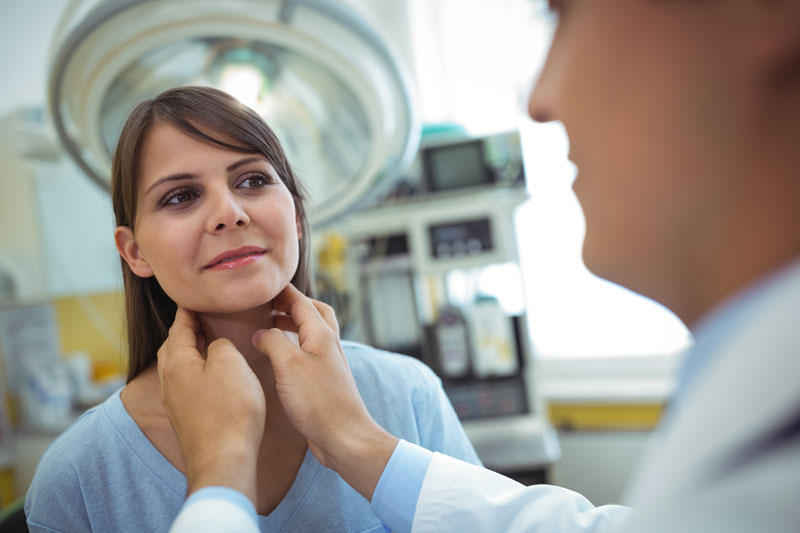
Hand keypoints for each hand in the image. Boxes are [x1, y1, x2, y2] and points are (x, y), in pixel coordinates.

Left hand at [157, 307, 264, 501]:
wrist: (224, 460)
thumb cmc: (229, 411)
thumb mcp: (231, 364)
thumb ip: (221, 345)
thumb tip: (216, 346)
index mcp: (176, 363)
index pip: (178, 327)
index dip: (187, 311)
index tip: (191, 299)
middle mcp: (169, 382)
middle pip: (172, 348)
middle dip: (184, 332)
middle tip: (199, 319)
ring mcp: (176, 404)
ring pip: (178, 369)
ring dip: (190, 354)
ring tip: (207, 345)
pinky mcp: (187, 420)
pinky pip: (186, 387)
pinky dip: (196, 373)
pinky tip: (212, 377)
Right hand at [253, 284, 398, 499]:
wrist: (344, 437)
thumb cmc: (318, 401)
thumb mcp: (288, 365)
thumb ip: (273, 342)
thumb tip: (260, 332)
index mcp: (322, 335)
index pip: (302, 302)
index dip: (283, 291)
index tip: (264, 284)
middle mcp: (328, 346)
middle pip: (314, 313)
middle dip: (293, 305)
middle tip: (270, 305)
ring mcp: (328, 364)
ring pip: (312, 334)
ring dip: (293, 326)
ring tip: (270, 328)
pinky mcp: (324, 382)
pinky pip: (309, 354)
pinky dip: (294, 348)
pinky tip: (279, 359)